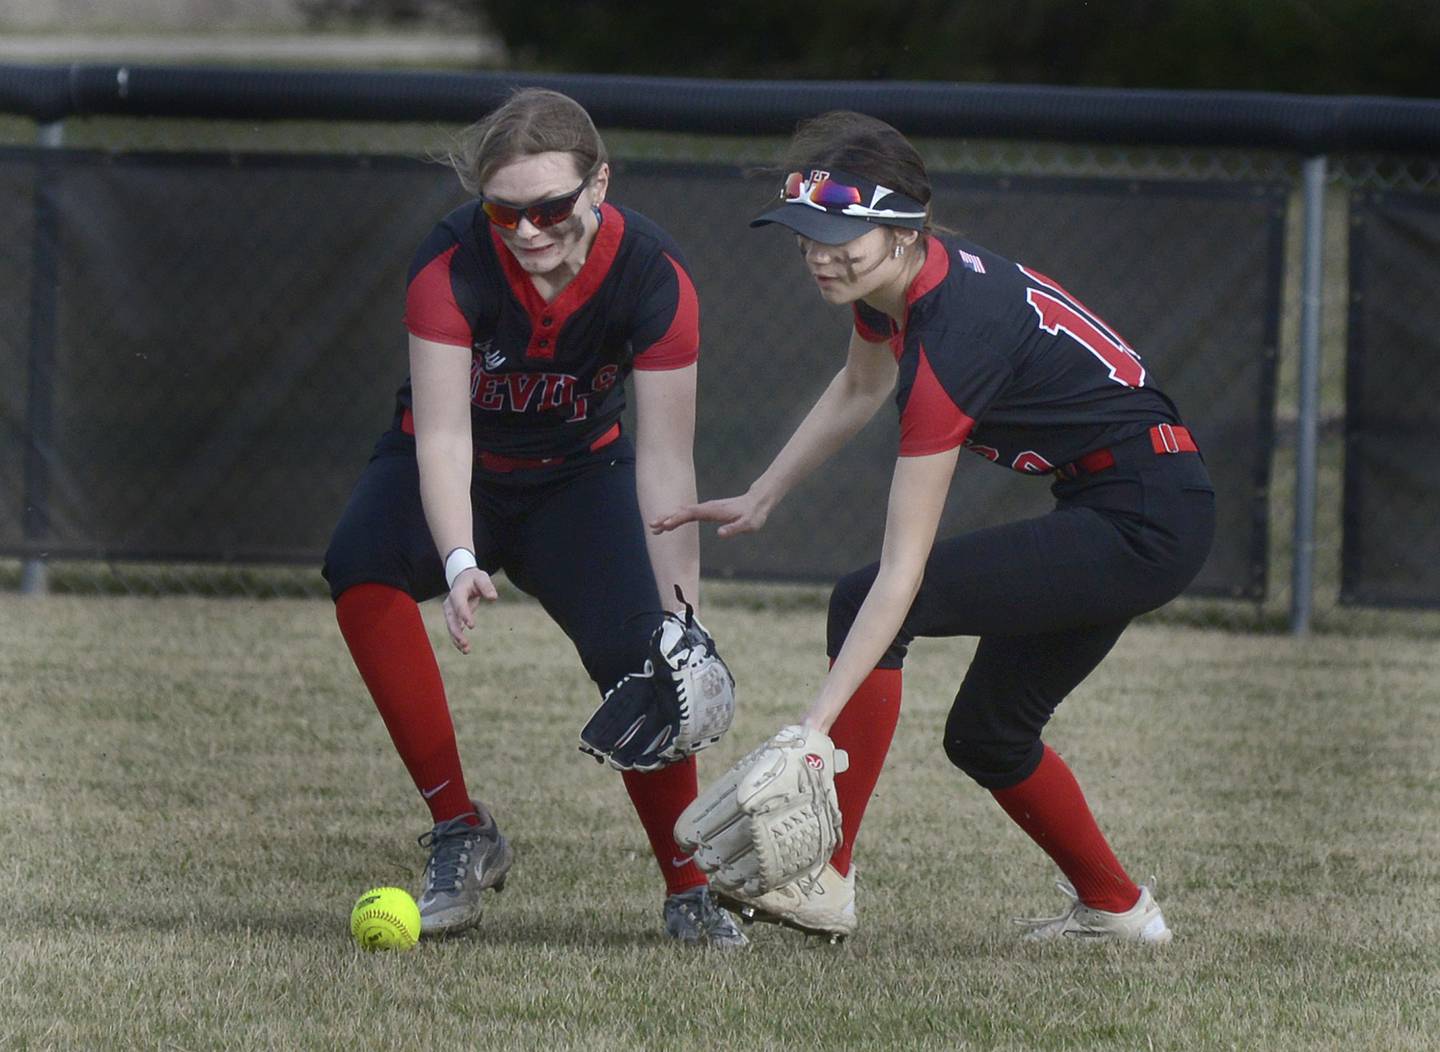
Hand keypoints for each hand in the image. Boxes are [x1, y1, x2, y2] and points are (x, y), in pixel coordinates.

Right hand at [442, 568, 497, 653]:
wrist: (462, 579)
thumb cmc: (474, 579)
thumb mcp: (482, 578)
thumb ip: (487, 587)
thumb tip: (493, 597)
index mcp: (457, 593)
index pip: (459, 605)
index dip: (464, 615)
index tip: (471, 626)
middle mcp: (450, 604)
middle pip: (451, 620)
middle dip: (456, 632)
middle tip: (465, 643)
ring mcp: (450, 612)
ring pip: (451, 627)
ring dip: (457, 639)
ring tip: (466, 650)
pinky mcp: (453, 618)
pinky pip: (454, 630)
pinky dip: (458, 640)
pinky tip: (465, 650)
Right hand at [650, 489, 770, 538]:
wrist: (756, 502)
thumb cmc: (753, 515)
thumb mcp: (748, 524)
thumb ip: (734, 529)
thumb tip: (720, 534)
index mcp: (712, 510)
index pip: (691, 514)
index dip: (678, 519)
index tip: (666, 525)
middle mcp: (706, 508)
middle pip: (682, 511)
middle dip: (667, 518)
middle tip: (652, 525)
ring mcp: (705, 509)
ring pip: (682, 512)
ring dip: (668, 518)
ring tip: (654, 527)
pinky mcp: (705, 512)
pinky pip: (687, 514)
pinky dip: (675, 518)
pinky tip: (668, 525)